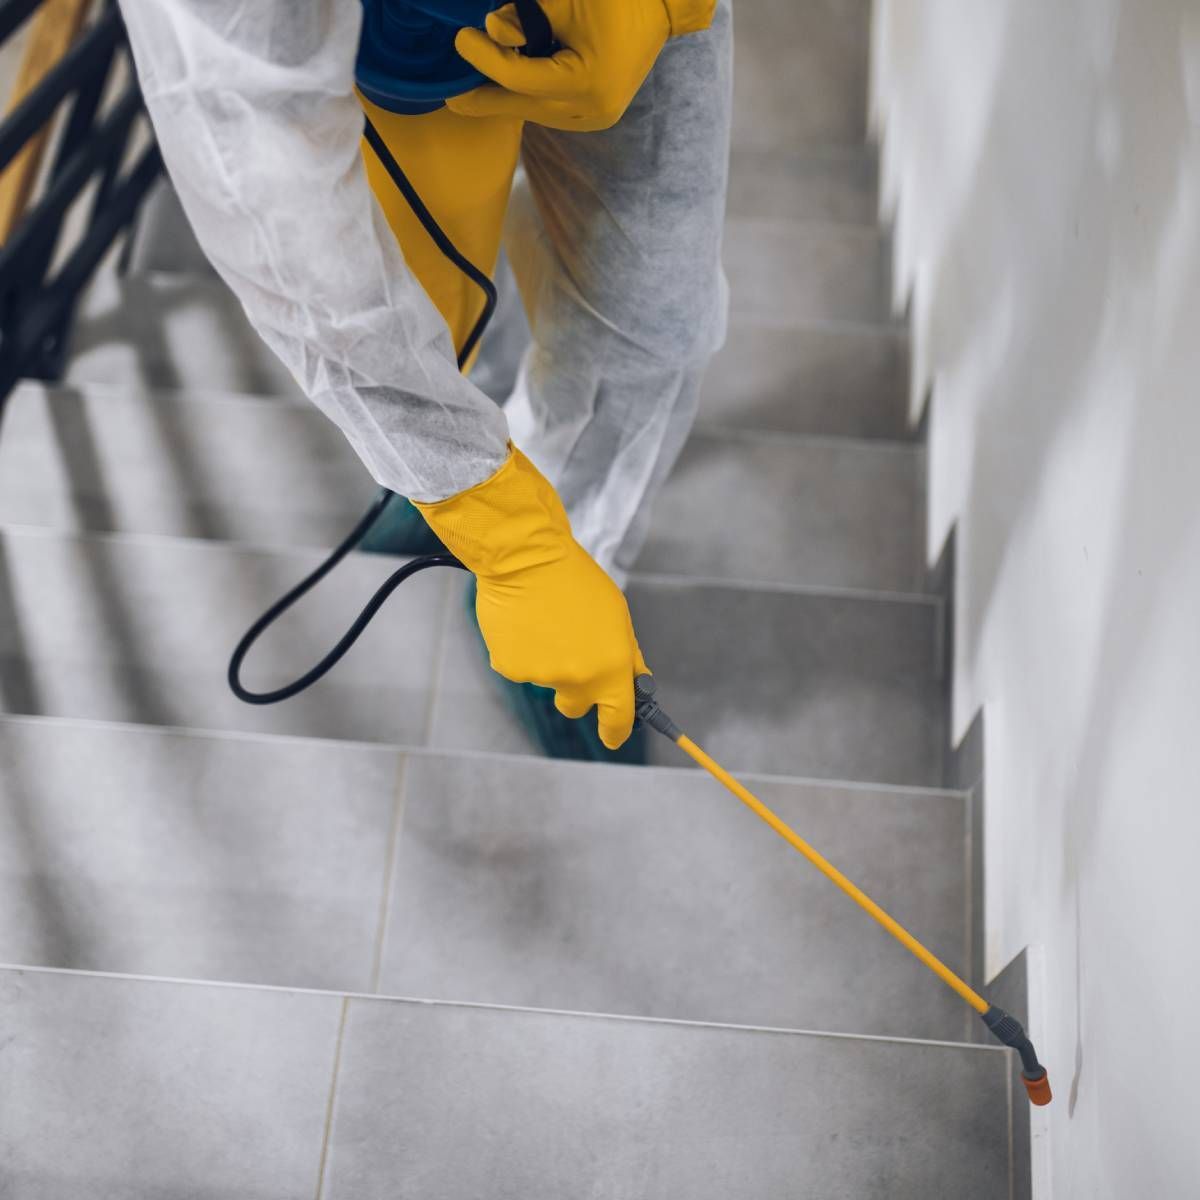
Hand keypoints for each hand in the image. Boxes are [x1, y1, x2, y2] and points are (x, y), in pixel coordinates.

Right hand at [415, 446, 649, 747]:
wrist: (525, 557)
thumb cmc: (576, 581)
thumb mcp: (616, 616)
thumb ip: (625, 656)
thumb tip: (633, 684)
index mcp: (610, 668)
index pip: (618, 719)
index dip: (616, 730)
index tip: (613, 735)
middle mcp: (576, 679)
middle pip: (575, 705)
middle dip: (576, 691)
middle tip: (571, 654)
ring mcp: (540, 677)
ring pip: (546, 679)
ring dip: (547, 660)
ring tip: (544, 621)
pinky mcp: (509, 668)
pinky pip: (520, 667)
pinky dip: (521, 650)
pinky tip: (522, 621)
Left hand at [446, 0, 670, 131]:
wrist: (663, 4)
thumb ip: (525, 16)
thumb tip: (491, 30)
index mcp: (589, 81)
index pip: (521, 78)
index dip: (485, 60)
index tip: (460, 40)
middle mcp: (593, 110)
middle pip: (525, 106)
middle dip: (487, 100)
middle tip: (452, 98)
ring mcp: (596, 117)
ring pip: (537, 113)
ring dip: (507, 101)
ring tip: (474, 92)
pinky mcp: (597, 114)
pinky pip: (552, 111)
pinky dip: (529, 98)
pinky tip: (507, 90)